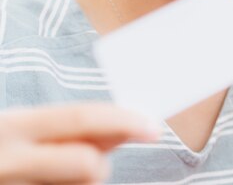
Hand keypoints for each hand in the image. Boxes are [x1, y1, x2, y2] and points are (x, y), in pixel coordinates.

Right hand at [0, 103, 159, 183]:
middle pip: (88, 165)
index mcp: (13, 126)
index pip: (81, 119)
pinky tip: (52, 181)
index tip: (154, 128)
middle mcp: (8, 159)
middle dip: (103, 164)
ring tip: (53, 172)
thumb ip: (70, 129)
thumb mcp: (22, 128)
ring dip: (83, 181)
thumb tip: (123, 128)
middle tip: (96, 161)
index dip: (123, 121)